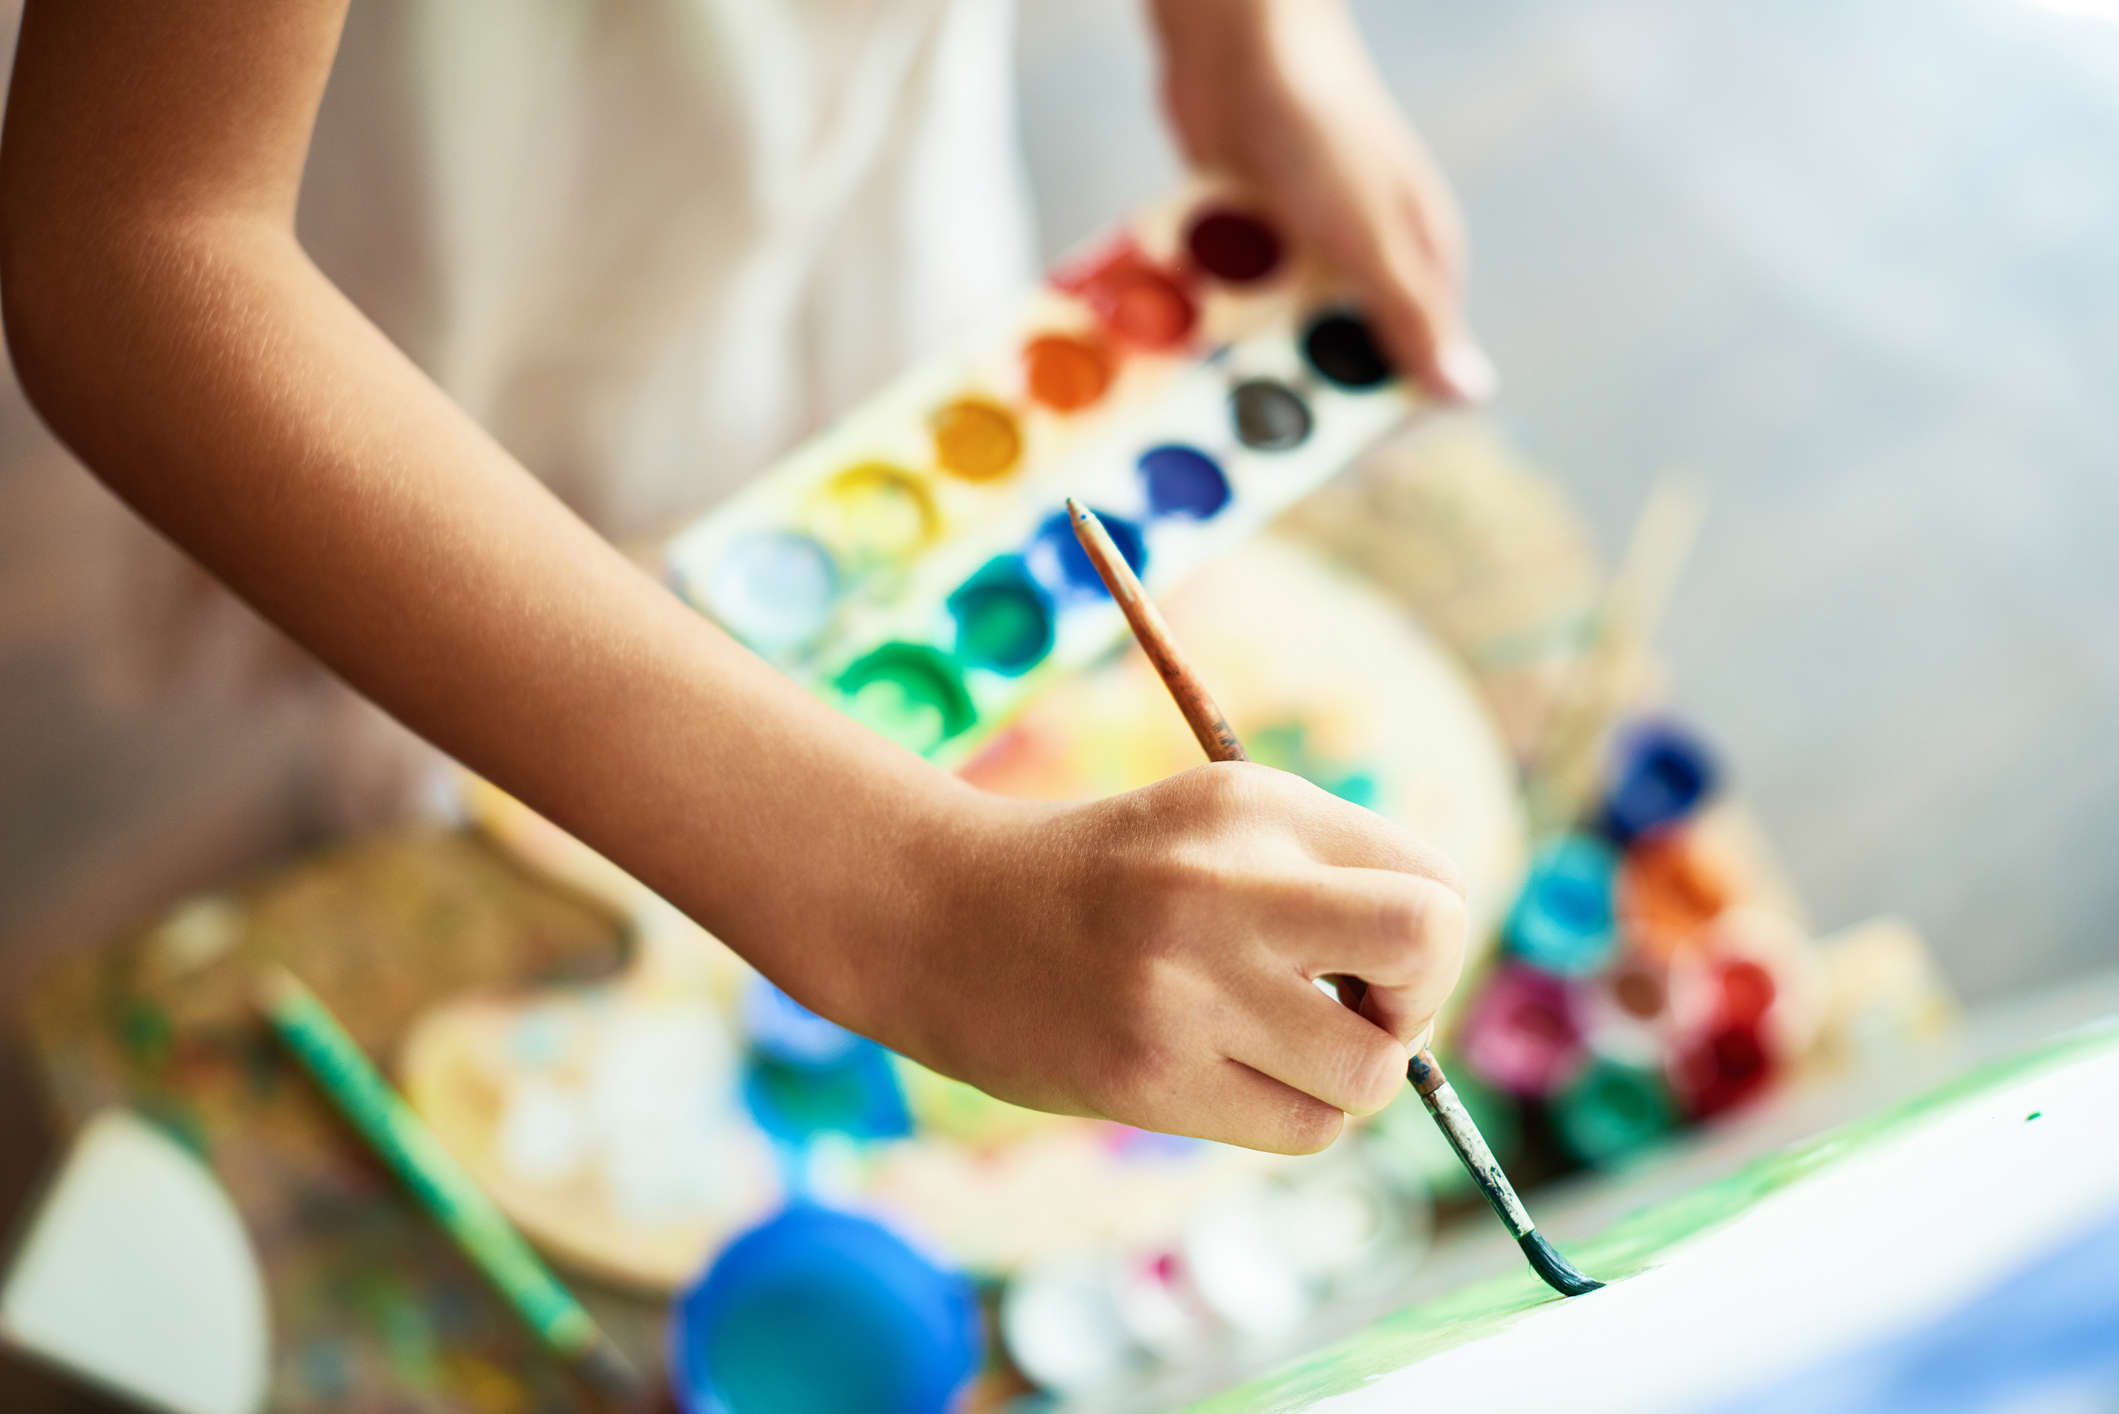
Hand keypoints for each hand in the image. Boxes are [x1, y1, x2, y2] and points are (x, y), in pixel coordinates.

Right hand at [866, 764, 1467, 1154]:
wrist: (943, 918)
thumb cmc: (1106, 880)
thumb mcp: (1216, 827)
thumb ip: (1327, 873)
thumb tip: (1438, 969)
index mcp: (1253, 805)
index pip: (1433, 882)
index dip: (1427, 941)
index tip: (1364, 962)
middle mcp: (1227, 881)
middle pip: (1429, 944)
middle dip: (1419, 1001)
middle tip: (1356, 1013)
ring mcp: (1187, 982)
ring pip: (1369, 1071)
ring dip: (1345, 1080)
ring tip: (1277, 1052)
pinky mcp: (1150, 1074)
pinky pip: (1303, 1132)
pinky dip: (1291, 1119)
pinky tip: (1226, 1079)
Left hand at [1150, 0, 1494, 402]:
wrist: (1242, 43)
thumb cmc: (1320, 129)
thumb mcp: (1368, 238)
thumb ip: (1409, 317)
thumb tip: (1473, 394)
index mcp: (1418, 267)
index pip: (1402, 372)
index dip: (1355, 420)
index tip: (1295, 458)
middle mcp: (1365, 263)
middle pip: (1327, 358)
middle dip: (1279, 389)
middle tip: (1221, 424)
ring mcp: (1305, 246)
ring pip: (1269, 328)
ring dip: (1231, 351)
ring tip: (1182, 378)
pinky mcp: (1250, 227)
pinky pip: (1228, 288)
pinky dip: (1201, 305)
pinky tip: (1163, 329)